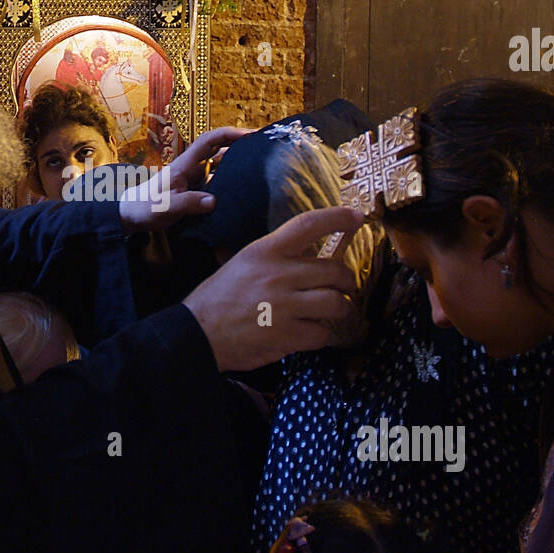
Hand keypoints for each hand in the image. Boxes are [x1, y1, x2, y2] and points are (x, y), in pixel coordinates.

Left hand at [117, 126, 250, 232]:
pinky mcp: (198, 193)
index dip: (229, 134)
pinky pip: (218, 185)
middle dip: (241, 148)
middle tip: (266, 151)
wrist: (133, 215)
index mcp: (186, 164)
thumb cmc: (146, 207)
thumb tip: (213, 202)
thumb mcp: (166, 207)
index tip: (250, 134)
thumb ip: (188, 203)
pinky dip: (231, 186)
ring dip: (239, 168)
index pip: (209, 141)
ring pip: (222, 169)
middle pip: (221, 152)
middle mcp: (194, 168)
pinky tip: (245, 193)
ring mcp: (196, 180)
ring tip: (262, 171)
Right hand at [182, 206, 364, 372]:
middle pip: (335, 270)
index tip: (357, 217)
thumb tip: (307, 255)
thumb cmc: (217, 298)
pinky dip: (320, 335)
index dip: (338, 218)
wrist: (196, 334)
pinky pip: (322, 333)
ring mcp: (284, 306)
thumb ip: (273, 258)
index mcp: (264, 251)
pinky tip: (309, 333)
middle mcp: (278, 274)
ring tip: (330, 312)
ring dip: (339, 308)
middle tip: (344, 286)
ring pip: (336, 303)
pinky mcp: (287, 335)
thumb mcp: (241, 263)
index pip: (309, 224)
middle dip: (347, 280)